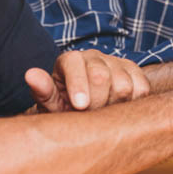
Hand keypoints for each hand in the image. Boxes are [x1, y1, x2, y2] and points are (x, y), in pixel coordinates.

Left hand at [25, 50, 150, 112]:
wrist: (85, 109)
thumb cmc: (64, 107)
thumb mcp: (50, 103)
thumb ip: (42, 90)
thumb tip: (31, 75)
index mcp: (69, 60)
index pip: (75, 65)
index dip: (78, 86)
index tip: (80, 106)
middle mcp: (93, 56)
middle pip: (101, 76)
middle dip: (96, 103)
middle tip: (89, 117)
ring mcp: (115, 62)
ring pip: (123, 84)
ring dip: (114, 105)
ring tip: (102, 113)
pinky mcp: (134, 71)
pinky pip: (141, 88)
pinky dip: (132, 103)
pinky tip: (118, 108)